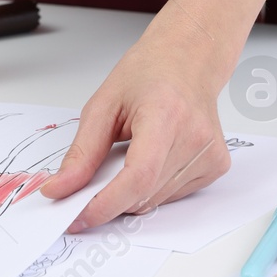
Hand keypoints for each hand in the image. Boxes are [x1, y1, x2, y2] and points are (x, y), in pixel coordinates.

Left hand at [40, 0, 276, 228]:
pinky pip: (172, 196)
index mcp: (166, 114)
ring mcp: (211, 154)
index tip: (78, 216)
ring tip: (131, 152)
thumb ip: (81, 153)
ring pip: (155, 201)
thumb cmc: (150, 73)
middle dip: (109, 198)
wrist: (189, 59)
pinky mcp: (216, 166)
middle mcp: (195, 136)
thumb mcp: (103, 104)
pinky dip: (151, 188)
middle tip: (91, 181)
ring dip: (131, 192)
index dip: (106, 204)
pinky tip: (152, 157)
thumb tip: (59, 190)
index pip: (138, 175)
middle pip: (144, 194)